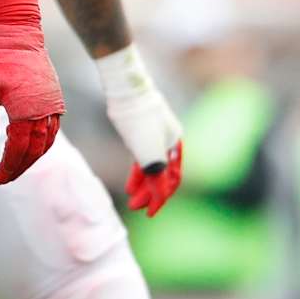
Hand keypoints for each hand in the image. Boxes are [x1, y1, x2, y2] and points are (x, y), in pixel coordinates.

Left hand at [0, 21, 63, 184]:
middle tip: (4, 178)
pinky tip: (30, 147)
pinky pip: (52, 131)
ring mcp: (54, 106)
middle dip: (19, 167)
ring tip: (15, 166)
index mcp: (25, 112)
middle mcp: (45, 112)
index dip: (8, 167)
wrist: (20, 36)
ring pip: (46, 143)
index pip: (18, 150)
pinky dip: (42, 144)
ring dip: (32, 158)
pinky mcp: (57, 100)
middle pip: (34, 151)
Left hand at [96, 45, 184, 216]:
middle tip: (135, 207)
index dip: (161, 198)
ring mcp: (155, 132)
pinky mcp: (141, 127)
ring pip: (151, 164)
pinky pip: (142, 154)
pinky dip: (137, 169)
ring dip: (143, 182)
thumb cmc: (138, 119)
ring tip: (131, 196)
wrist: (124, 86)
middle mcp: (169, 140)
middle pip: (162, 173)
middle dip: (150, 192)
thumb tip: (160, 195)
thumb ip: (155, 175)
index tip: (150, 213)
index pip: (172, 179)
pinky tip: (130, 181)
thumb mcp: (147, 152)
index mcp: (175, 145)